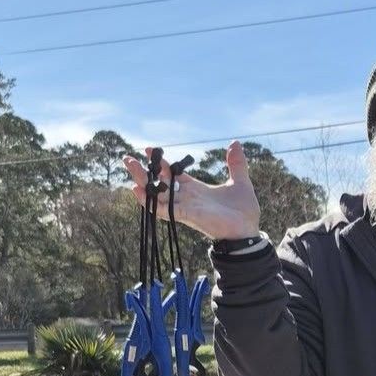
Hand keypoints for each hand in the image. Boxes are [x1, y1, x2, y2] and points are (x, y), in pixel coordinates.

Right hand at [122, 140, 261, 240]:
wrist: (248, 232)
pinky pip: (163, 209)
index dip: (161, 163)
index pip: (173, 174)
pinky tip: (137, 191)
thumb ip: (236, 164)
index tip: (148, 149)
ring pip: (157, 194)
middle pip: (160, 182)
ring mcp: (185, 207)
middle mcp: (186, 197)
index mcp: (196, 189)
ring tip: (128, 168)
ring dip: (142, 182)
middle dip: (143, 171)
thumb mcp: (240, 182)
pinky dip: (149, 202)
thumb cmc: (243, 211)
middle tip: (127, 158)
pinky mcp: (187, 215)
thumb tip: (235, 142)